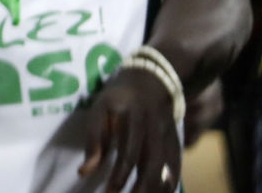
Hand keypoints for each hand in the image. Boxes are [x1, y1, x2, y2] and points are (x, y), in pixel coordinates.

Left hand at [80, 66, 182, 192]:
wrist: (150, 80)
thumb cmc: (118, 99)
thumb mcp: (99, 110)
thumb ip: (93, 140)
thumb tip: (84, 172)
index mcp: (131, 117)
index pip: (128, 153)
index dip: (120, 175)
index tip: (110, 192)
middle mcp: (153, 126)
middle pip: (151, 163)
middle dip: (140, 187)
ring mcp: (167, 134)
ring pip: (166, 167)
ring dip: (155, 188)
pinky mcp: (176, 141)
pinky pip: (176, 166)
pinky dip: (170, 183)